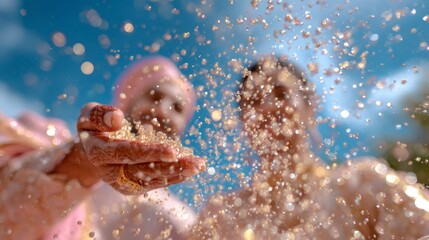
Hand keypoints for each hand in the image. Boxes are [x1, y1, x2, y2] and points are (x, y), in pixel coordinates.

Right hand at [77, 102, 205, 194]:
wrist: (93, 149)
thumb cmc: (94, 127)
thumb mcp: (88, 115)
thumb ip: (99, 114)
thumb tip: (118, 119)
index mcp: (99, 154)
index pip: (128, 153)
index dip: (151, 153)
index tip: (173, 151)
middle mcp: (111, 173)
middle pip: (145, 171)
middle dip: (172, 167)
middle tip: (196, 163)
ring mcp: (124, 182)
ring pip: (154, 178)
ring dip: (179, 172)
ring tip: (200, 166)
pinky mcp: (135, 186)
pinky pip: (157, 181)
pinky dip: (176, 175)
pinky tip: (192, 169)